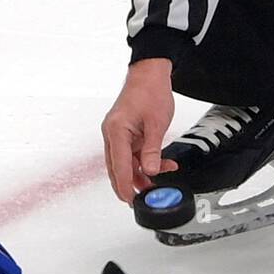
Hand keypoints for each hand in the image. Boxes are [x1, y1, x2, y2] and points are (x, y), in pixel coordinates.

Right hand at [101, 59, 177, 203]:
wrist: (150, 74)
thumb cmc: (150, 91)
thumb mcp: (156, 123)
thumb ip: (153, 150)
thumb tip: (151, 171)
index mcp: (116, 131)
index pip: (118, 166)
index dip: (126, 186)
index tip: (131, 200)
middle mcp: (113, 134)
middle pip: (117, 168)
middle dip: (130, 185)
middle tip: (142, 200)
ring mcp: (118, 134)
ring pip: (125, 164)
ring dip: (140, 175)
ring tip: (156, 185)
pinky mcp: (126, 134)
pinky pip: (132, 155)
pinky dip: (145, 163)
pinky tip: (161, 166)